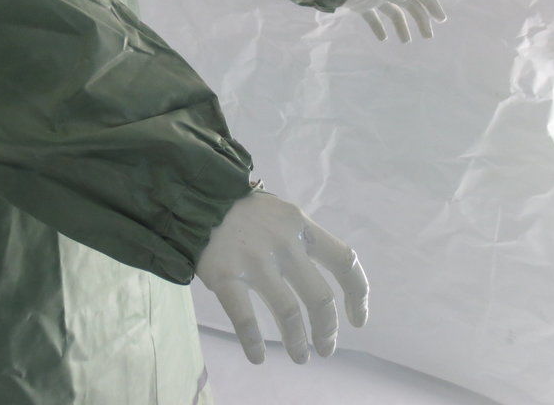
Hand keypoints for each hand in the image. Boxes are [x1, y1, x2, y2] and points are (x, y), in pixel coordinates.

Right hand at [195, 187, 368, 364]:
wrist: (195, 197)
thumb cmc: (243, 212)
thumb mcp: (281, 214)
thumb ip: (303, 239)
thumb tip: (327, 281)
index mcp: (300, 226)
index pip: (344, 260)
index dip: (358, 294)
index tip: (357, 320)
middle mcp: (283, 243)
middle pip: (320, 297)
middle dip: (327, 330)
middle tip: (325, 349)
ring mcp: (254, 260)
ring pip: (289, 313)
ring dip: (298, 343)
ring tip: (301, 357)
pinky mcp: (224, 275)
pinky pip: (245, 319)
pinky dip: (254, 343)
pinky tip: (258, 357)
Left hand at [342, 0, 446, 41]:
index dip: (430, 2)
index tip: (440, 19)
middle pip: (409, 3)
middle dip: (420, 19)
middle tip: (428, 36)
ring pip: (393, 12)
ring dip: (401, 26)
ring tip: (406, 41)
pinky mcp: (360, 4)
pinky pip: (373, 17)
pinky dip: (378, 27)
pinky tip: (383, 39)